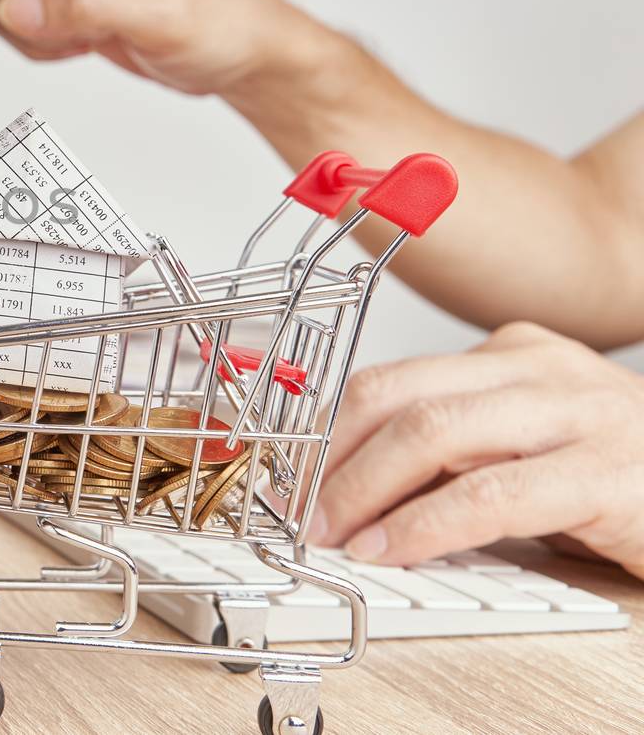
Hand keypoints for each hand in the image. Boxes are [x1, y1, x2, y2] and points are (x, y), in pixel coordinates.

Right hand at [0, 0, 331, 97]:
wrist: (244, 61)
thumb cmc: (229, 22)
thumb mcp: (167, 15)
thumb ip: (89, 7)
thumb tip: (20, 8)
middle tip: (82, 22)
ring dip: (35, 26)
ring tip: (93, 35)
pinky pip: (15, 17)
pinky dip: (38, 42)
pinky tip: (83, 44)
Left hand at [309, 321, 643, 577]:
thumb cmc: (625, 473)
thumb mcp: (530, 441)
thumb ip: (457, 446)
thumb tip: (354, 478)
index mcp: (513, 353)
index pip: (393, 377)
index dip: (330, 430)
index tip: (291, 475)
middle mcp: (539, 368)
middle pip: (400, 396)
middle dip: (334, 458)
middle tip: (300, 511)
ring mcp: (577, 413)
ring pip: (435, 433)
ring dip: (366, 490)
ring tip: (335, 534)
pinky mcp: (607, 472)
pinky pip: (492, 495)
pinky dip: (427, 525)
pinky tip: (395, 548)